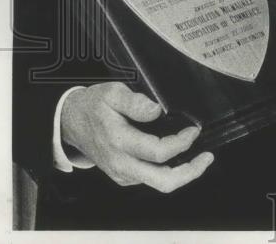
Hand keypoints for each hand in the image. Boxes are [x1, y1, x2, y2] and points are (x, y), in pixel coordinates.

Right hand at [60, 82, 212, 192]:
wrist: (69, 121)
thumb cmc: (93, 106)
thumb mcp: (112, 93)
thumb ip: (134, 102)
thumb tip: (155, 111)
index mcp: (119, 141)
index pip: (158, 152)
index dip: (181, 143)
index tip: (194, 130)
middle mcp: (120, 163)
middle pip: (162, 180)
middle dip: (190, 172)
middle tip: (206, 157)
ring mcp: (121, 172)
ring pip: (158, 183)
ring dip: (182, 173)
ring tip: (198, 158)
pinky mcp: (123, 175)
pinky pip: (150, 179)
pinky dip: (168, 171)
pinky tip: (178, 157)